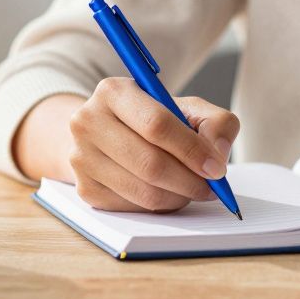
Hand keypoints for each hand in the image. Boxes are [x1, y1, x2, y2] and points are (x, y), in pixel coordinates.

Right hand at [68, 77, 238, 211]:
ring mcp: (82, 158)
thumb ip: (215, 123)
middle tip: (211, 187)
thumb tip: (217, 155)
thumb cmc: (152, 119)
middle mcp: (88, 122)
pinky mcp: (85, 189)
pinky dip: (159, 205)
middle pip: (150, 163)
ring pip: (143, 191)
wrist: (107, 133)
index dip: (192, 150)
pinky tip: (167, 192)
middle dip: (189, 181)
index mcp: (114, 91)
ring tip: (192, 188)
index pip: (157, 125)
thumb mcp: (186, 108)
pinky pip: (133, 207)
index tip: (217, 168)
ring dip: (178, 196)